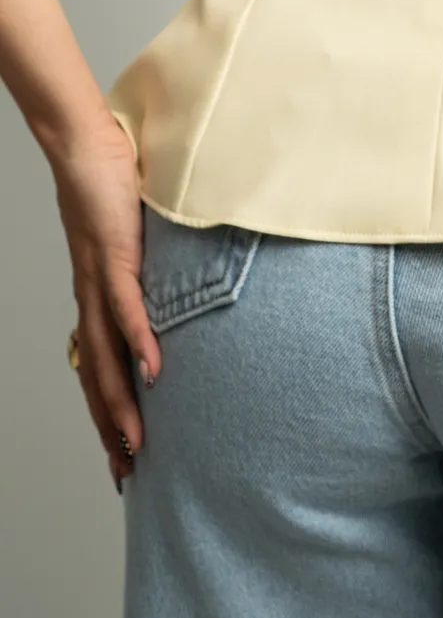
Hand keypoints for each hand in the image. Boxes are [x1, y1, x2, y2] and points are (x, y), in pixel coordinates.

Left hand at [51, 117, 161, 491]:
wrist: (84, 144)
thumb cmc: (111, 183)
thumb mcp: (138, 236)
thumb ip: (152, 263)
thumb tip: (183, 282)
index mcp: (95, 295)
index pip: (98, 365)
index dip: (107, 411)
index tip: (121, 453)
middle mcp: (91, 296)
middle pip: (96, 375)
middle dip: (109, 428)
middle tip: (125, 473)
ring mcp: (100, 278)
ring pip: (106, 355)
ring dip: (119, 403)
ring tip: (135, 444)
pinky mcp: (115, 253)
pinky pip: (127, 307)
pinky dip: (139, 342)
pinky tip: (152, 372)